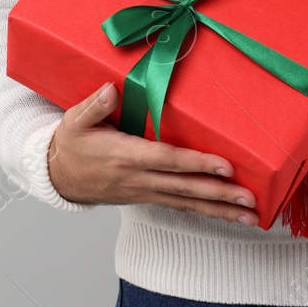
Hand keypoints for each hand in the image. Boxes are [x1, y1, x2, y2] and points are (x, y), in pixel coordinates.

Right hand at [46, 82, 260, 224]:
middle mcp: (138, 178)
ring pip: (187, 202)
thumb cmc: (70, 144)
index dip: (197, 163)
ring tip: (250, 216)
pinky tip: (225, 214)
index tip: (225, 166)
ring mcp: (143, 192)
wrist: (57, 176)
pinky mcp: (145, 198)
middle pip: (185, 188)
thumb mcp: (74, 120)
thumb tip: (111, 90)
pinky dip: (204, 211)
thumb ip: (94, 105)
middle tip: (250, 199)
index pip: (167, 160)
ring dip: (220, 209)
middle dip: (219, 194)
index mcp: (124, 155)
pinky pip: (180, 206)